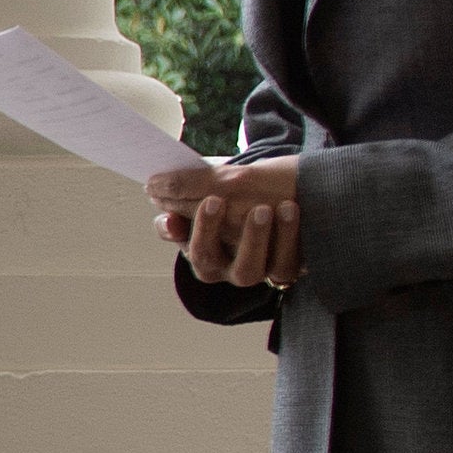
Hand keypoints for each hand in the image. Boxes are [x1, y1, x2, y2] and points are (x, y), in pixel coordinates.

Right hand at [149, 156, 303, 290]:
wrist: (300, 189)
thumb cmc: (252, 188)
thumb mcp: (220, 183)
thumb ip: (186, 188)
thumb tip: (152, 188)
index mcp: (201, 245)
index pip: (179, 240)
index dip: (177, 229)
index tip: (178, 205)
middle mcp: (223, 264)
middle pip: (204, 260)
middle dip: (206, 230)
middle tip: (215, 200)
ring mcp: (255, 270)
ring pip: (245, 269)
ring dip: (251, 239)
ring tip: (263, 209)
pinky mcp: (286, 269)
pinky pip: (283, 265)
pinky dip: (286, 238)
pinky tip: (289, 210)